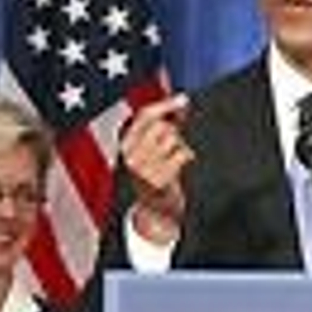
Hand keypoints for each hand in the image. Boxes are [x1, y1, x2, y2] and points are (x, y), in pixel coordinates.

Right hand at [120, 94, 193, 243]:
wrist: (154, 212)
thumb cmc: (156, 176)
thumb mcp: (152, 148)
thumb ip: (164, 123)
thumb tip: (182, 100)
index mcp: (125, 144)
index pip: (144, 115)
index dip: (166, 104)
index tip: (184, 99)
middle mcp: (130, 155)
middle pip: (162, 125)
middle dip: (174, 132)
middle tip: (173, 147)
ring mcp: (143, 167)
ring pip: (173, 138)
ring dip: (180, 146)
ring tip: (174, 160)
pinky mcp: (158, 178)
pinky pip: (182, 154)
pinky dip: (186, 158)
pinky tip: (179, 168)